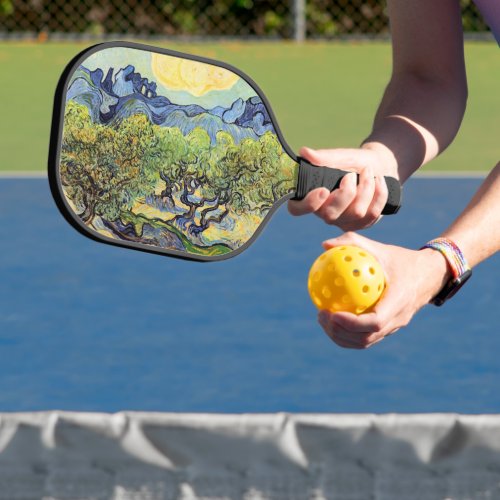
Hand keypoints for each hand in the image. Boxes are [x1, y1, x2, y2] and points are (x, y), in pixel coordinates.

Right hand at [288, 145, 397, 230]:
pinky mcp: (362, 224)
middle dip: (346, 193)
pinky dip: (379, 193)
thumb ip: (324, 157)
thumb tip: (304, 152)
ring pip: (356, 213)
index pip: (297, 209)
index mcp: (312, 196)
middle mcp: (324, 213)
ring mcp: (343, 221)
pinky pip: (372, 214)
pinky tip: (379, 181)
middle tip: (351, 175)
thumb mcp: (341, 156)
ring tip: (368, 172)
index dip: (308, 204)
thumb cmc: (354, 162)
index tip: (323, 190)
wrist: (379, 166)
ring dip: (366, 188)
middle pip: (330, 215)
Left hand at [316, 232, 450, 348]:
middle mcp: (398, 319)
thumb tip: (325, 245)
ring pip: (365, 342)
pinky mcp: (389, 329)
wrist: (429, 275)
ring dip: (341, 336)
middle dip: (340, 332)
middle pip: (366, 338)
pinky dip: (347, 334)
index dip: (352, 323)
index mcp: (399, 301)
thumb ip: (353, 243)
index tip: (332, 313)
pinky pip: (366, 337)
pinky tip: (332, 318)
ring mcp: (394, 327)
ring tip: (323, 319)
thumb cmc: (401, 260)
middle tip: (321, 315)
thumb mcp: (380, 248)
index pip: (375, 322)